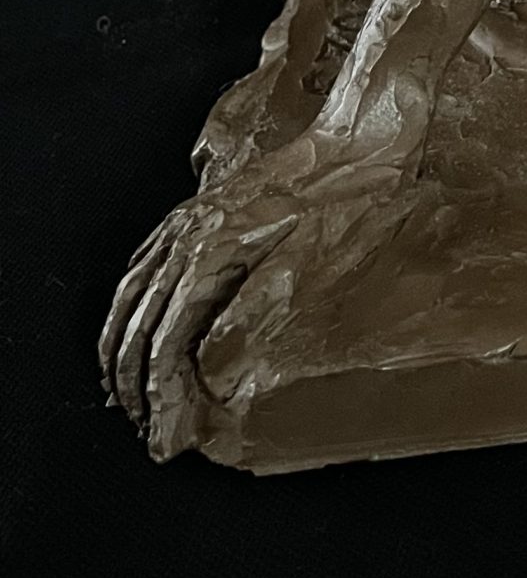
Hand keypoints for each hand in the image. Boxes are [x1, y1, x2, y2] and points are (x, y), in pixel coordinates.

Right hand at [100, 145, 411, 459]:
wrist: (354, 142)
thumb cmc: (343, 201)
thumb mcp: (309, 263)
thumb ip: (256, 315)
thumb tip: (220, 369)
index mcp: (212, 251)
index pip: (166, 341)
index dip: (163, 396)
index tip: (166, 435)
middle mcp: (186, 236)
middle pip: (138, 326)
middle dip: (137, 387)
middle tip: (151, 432)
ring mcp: (183, 223)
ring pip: (129, 299)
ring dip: (122, 354)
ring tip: (133, 398)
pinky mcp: (190, 215)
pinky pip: (140, 269)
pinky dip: (128, 311)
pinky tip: (133, 333)